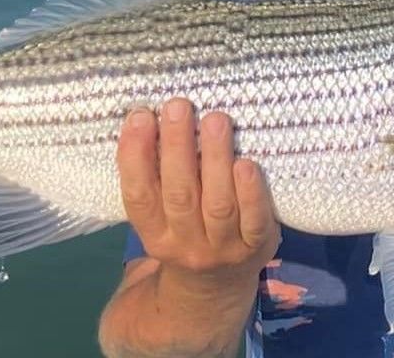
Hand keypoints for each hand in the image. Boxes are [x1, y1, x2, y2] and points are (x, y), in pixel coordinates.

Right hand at [116, 98, 280, 286]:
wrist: (217, 287)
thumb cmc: (186, 231)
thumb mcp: (161, 217)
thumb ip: (157, 178)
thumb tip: (151, 116)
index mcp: (154, 235)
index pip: (138, 196)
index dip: (136, 156)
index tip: (140, 116)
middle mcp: (185, 244)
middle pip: (179, 195)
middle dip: (177, 147)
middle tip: (179, 105)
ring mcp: (223, 248)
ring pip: (218, 204)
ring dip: (216, 159)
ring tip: (216, 119)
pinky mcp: (257, 246)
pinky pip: (254, 220)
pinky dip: (251, 192)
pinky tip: (247, 162)